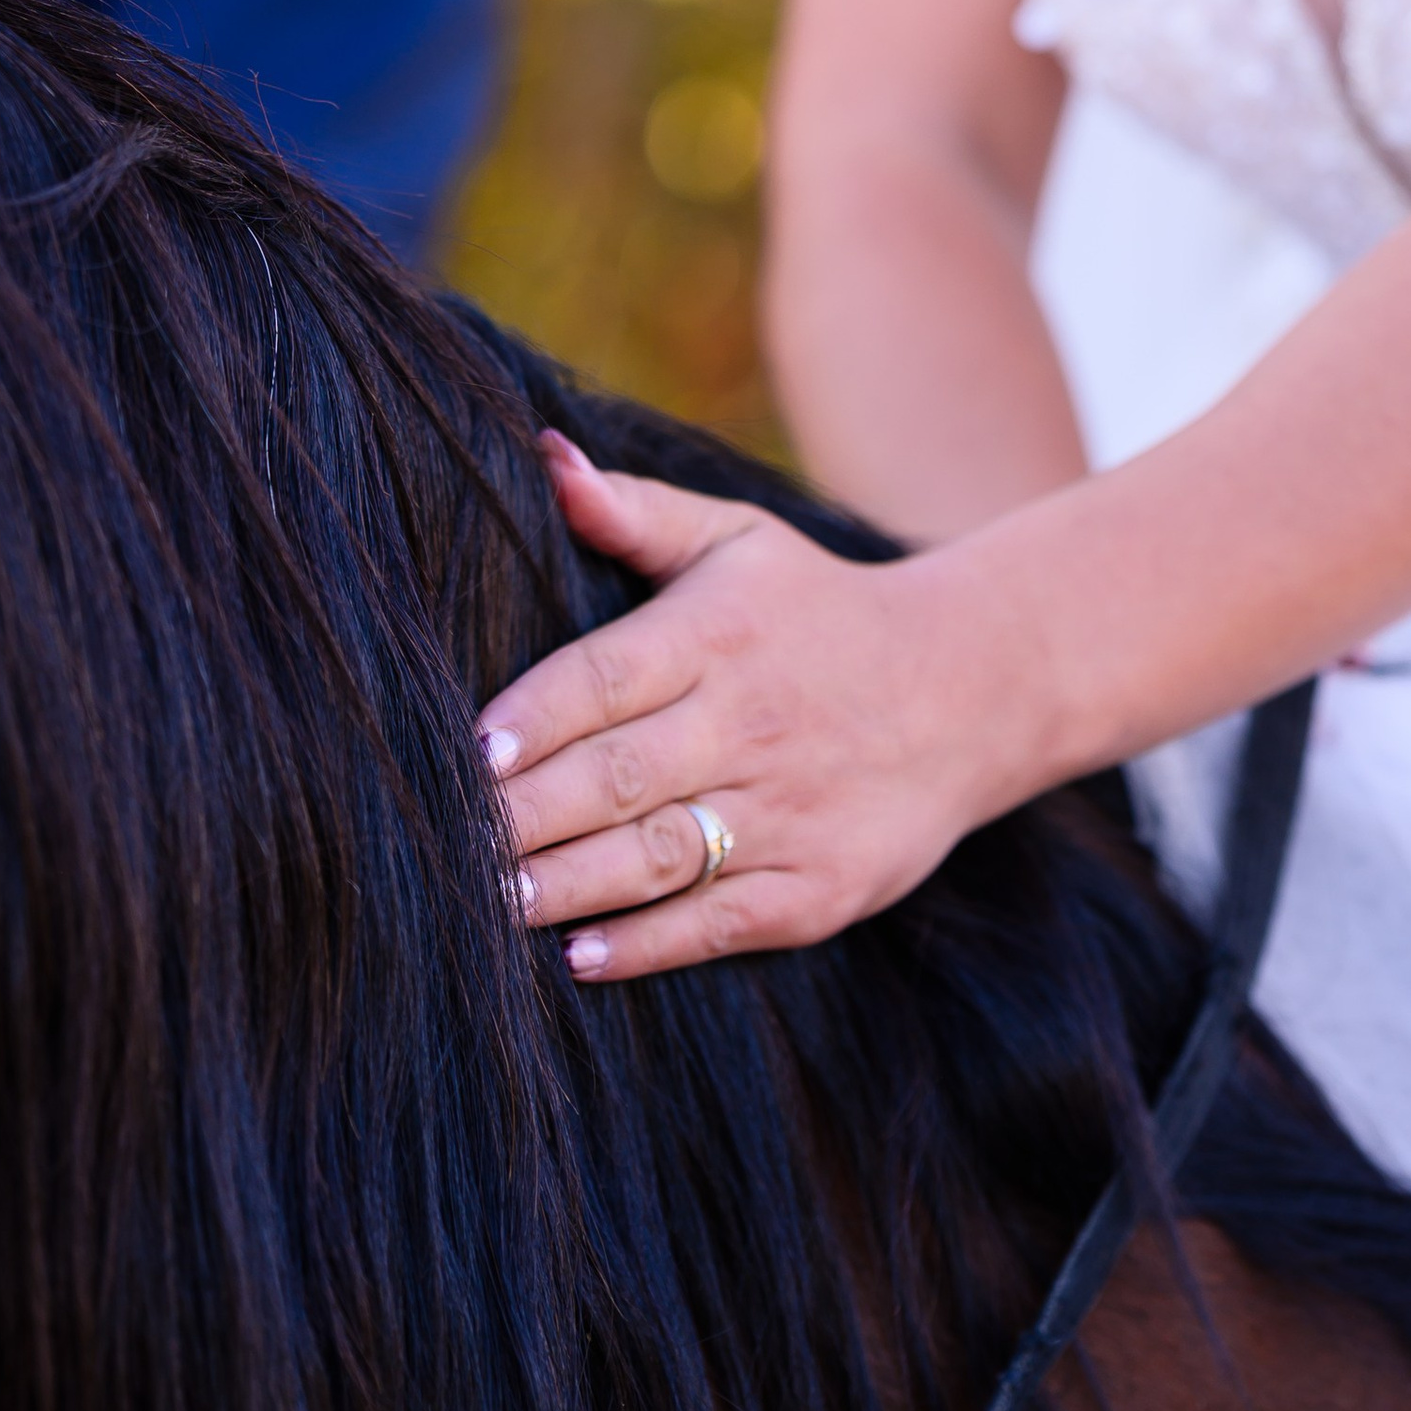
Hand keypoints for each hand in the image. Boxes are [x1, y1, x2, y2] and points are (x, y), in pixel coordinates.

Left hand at [477, 435, 1024, 982]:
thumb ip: (634, 512)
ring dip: (567, 882)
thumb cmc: (815, 610)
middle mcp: (750, 722)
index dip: (535, 715)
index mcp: (719, 634)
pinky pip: (717, 922)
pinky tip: (579, 953)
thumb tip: (542, 458)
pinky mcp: (817, 888)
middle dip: (525, 812)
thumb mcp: (737, 540)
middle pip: (618, 775)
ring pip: (658, 855)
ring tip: (490, 897)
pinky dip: (646, 944)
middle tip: (445, 840)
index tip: (467, 750)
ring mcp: (787, 810)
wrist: (966, 689)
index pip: (608, 676)